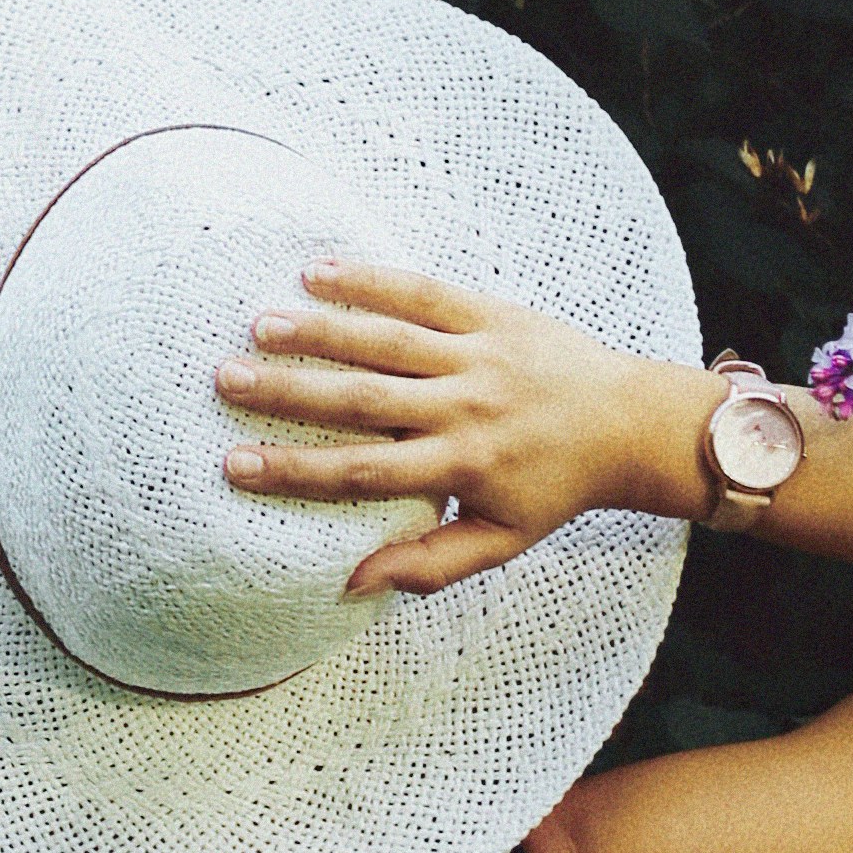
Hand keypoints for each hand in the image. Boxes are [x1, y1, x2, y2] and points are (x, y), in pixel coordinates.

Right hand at [217, 266, 710, 597]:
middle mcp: (464, 409)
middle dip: (289, 392)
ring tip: (260, 324)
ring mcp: (477, 356)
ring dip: (321, 330)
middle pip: (362, 400)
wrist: (627, 424)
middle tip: (225, 379)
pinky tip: (317, 271)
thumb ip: (428, 565)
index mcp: (461, 468)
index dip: (295, 471)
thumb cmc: (555, 489)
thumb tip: (350, 582)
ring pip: (387, 341)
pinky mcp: (491, 314)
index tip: (235, 464)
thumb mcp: (500, 541)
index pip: (363, 472)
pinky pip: (424, 292)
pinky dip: (371, 280)